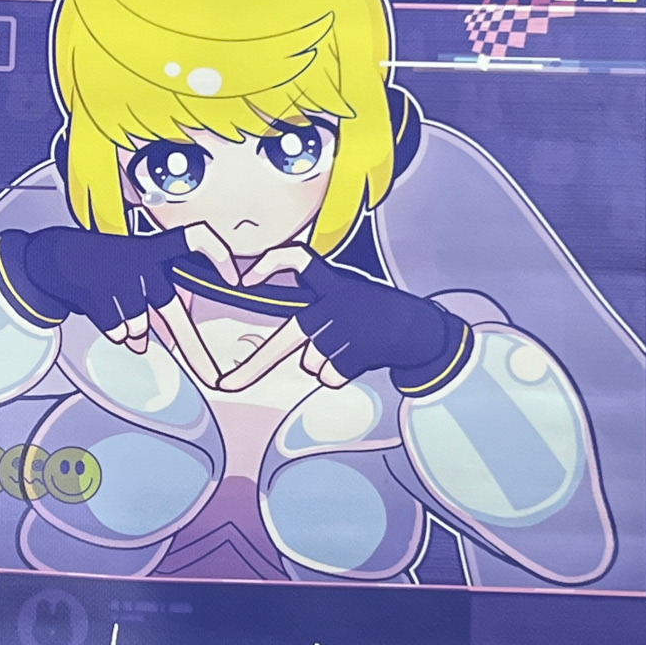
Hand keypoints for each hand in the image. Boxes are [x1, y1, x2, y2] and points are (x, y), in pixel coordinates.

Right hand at [18, 222, 236, 385]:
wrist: (51, 255)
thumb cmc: (100, 263)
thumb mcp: (132, 268)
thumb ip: (154, 298)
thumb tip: (163, 337)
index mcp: (153, 248)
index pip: (193, 238)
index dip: (217, 256)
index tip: (235, 279)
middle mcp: (139, 258)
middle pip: (167, 305)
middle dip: (190, 344)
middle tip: (212, 376)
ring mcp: (116, 274)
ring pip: (138, 324)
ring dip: (132, 331)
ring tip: (122, 319)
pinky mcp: (95, 290)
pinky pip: (116, 330)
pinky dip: (114, 332)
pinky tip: (107, 318)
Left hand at [218, 244, 468, 393]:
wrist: (418, 329)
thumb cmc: (377, 311)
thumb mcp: (350, 294)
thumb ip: (319, 308)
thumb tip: (297, 351)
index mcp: (333, 283)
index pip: (298, 259)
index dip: (270, 264)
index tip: (246, 280)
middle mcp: (335, 304)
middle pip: (289, 337)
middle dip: (255, 365)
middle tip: (227, 385)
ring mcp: (345, 331)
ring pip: (311, 361)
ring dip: (325, 361)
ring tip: (350, 347)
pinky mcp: (357, 353)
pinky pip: (330, 376)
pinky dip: (340, 373)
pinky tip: (358, 358)